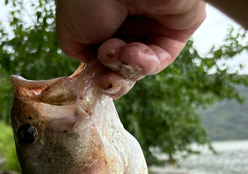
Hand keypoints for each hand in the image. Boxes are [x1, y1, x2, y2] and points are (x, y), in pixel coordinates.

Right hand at [56, 0, 205, 94]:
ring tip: (117, 52)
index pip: (106, 59)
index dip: (100, 74)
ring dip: (126, 66)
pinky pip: (161, 59)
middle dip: (113, 76)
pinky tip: (134, 53)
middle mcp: (129, 21)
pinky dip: (145, 64)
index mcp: (105, 19)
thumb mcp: (70, 30)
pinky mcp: (177, 29)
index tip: (95, 80)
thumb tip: (93, 67)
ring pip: (141, 67)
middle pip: (123, 67)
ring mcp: (154, 25)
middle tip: (105, 78)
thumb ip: (79, 51)